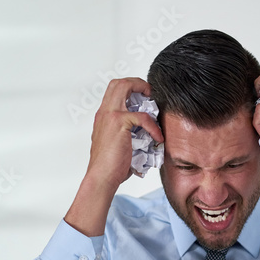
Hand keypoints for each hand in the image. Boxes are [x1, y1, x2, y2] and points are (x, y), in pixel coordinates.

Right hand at [65, 78, 163, 236]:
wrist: (102, 178)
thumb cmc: (111, 167)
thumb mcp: (119, 145)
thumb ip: (130, 134)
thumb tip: (149, 136)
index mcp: (103, 117)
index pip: (114, 91)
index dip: (130, 88)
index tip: (144, 97)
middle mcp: (105, 112)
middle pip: (118, 82)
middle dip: (137, 83)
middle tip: (150, 94)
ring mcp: (110, 115)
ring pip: (125, 86)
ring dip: (143, 91)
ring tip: (154, 106)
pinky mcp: (119, 123)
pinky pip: (142, 117)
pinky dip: (153, 126)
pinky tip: (158, 138)